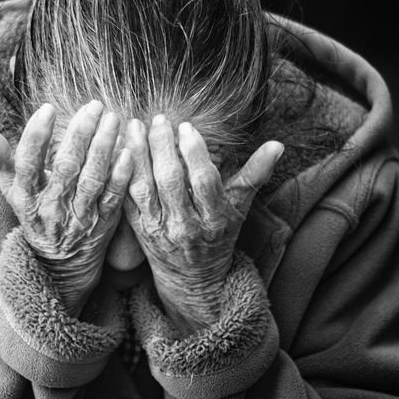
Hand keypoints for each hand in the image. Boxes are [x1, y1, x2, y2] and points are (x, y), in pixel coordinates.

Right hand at [0, 100, 131, 314]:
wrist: (60, 264)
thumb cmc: (35, 215)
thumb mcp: (12, 190)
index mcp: (26, 196)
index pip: (27, 164)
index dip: (36, 137)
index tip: (47, 109)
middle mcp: (51, 207)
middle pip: (65, 167)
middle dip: (80, 134)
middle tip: (93, 106)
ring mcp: (78, 216)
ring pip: (92, 180)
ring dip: (104, 148)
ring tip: (113, 119)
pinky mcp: (103, 224)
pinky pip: (113, 198)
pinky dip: (121, 176)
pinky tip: (129, 152)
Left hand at [123, 115, 282, 331]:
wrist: (193, 278)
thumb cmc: (219, 237)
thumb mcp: (240, 209)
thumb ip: (255, 175)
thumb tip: (278, 145)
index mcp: (214, 219)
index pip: (204, 181)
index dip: (194, 153)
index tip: (187, 126)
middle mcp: (185, 226)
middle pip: (171, 181)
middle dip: (163, 147)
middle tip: (159, 119)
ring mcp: (159, 229)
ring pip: (144, 188)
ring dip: (138, 155)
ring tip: (135, 126)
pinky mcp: (138, 230)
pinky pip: (127, 198)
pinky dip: (122, 174)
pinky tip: (120, 150)